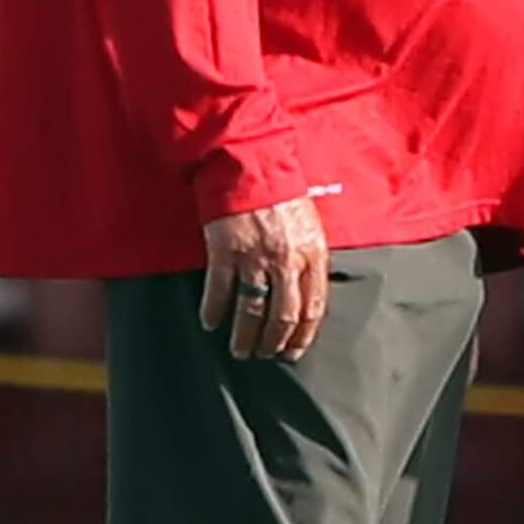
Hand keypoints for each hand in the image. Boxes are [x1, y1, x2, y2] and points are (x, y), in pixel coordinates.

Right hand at [199, 195, 328, 361]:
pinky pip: (219, 292)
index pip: (313, 307)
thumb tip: (309, 296)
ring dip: (245, 337)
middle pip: (283, 316)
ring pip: (252, 311)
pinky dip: (214, 311)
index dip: (303, 335)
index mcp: (313, 254)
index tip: (294, 351)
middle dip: (274, 342)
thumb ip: (311, 260)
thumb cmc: (283, 196)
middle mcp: (287, 261)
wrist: (252, 167)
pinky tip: (210, 323)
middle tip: (266, 355)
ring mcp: (255, 258)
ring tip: (240, 351)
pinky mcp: (226, 253)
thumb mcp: (311, 226)